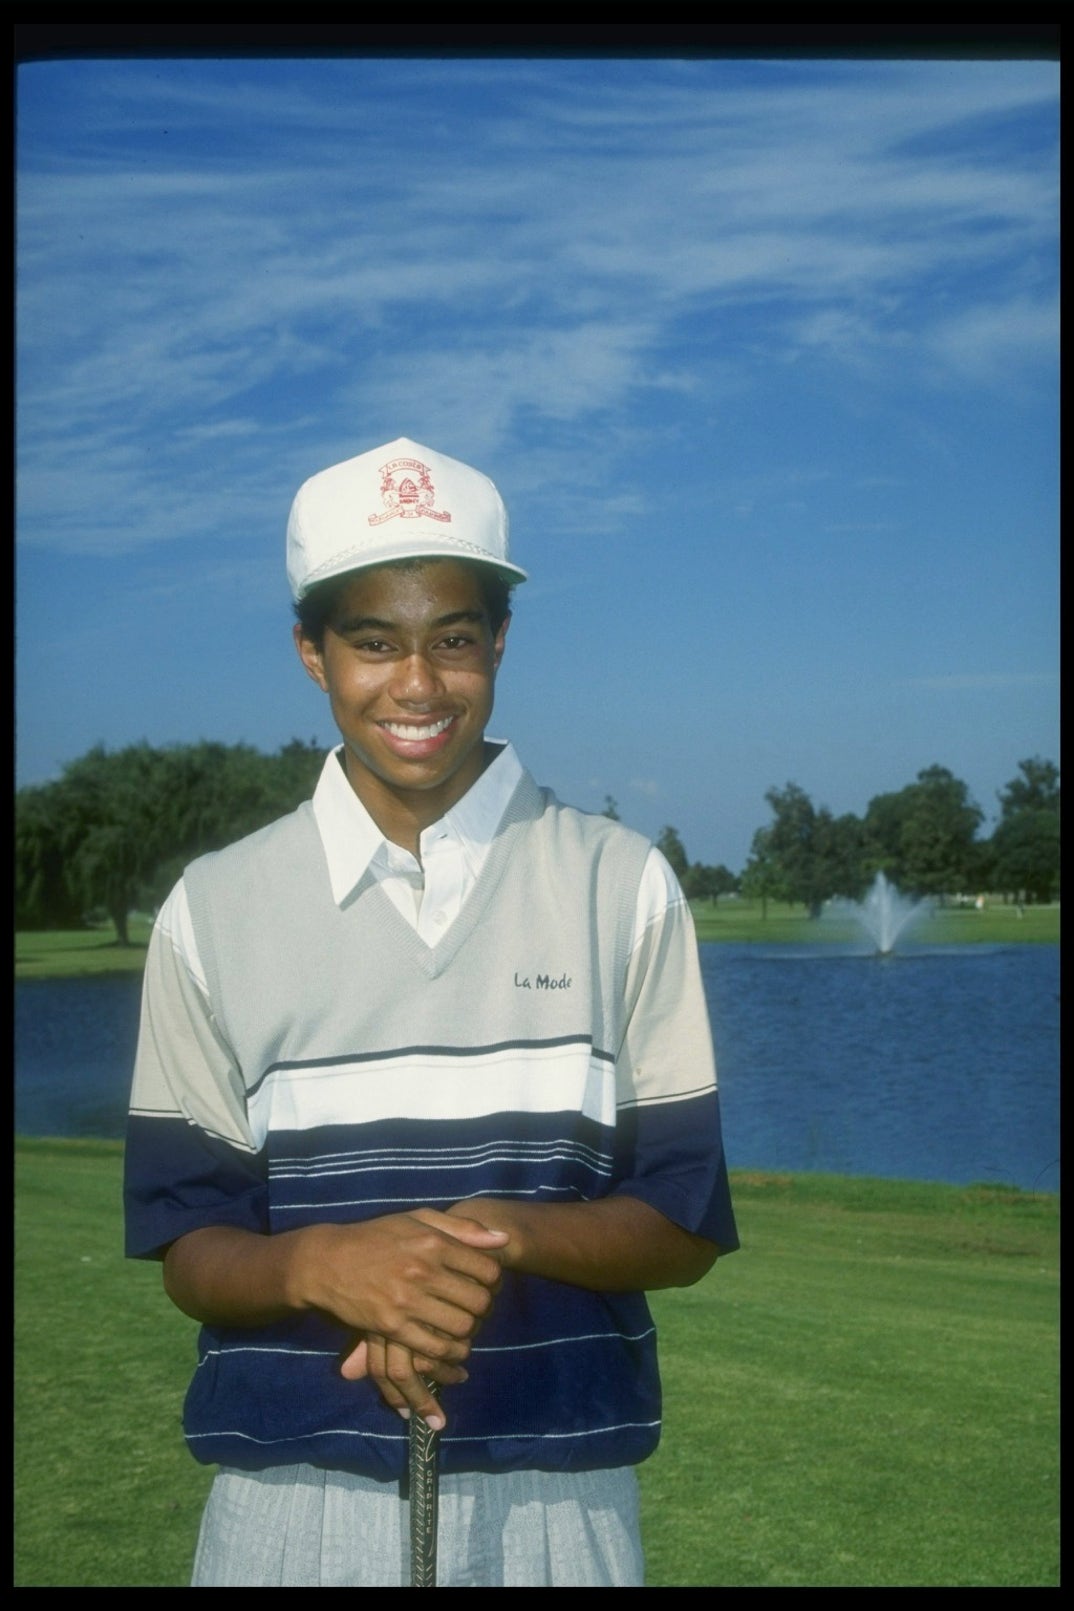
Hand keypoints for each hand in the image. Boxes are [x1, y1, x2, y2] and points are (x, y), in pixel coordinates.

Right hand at [335, 1207, 507, 1421]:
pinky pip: (434, 1348)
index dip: (493, 1280)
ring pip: (461, 1328)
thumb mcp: (418, 1219)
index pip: (487, 1269)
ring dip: (469, 1332)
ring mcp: (407, 1300)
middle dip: (484, 1309)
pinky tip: (449, 1349)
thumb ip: (462, 1228)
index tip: (485, 1283)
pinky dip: (449, 1353)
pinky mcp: (392, 1326)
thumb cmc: (377, 1237)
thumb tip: (503, 1239)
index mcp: (433, 1242)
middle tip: (477, 1309)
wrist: (328, 1261)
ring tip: (464, 1328)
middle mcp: (423, 1270)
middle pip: (478, 1302)